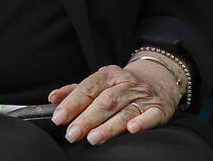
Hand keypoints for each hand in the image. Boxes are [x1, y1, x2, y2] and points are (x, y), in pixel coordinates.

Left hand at [49, 60, 181, 146]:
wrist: (159, 80)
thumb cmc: (122, 85)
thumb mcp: (100, 82)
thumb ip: (76, 91)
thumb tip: (53, 99)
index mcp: (108, 74)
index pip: (87, 88)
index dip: (72, 103)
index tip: (59, 118)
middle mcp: (125, 83)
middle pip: (104, 101)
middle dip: (86, 118)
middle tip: (72, 133)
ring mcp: (143, 96)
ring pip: (124, 111)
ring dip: (108, 126)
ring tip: (93, 138)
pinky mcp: (159, 109)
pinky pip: (151, 116)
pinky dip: (142, 122)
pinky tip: (132, 129)